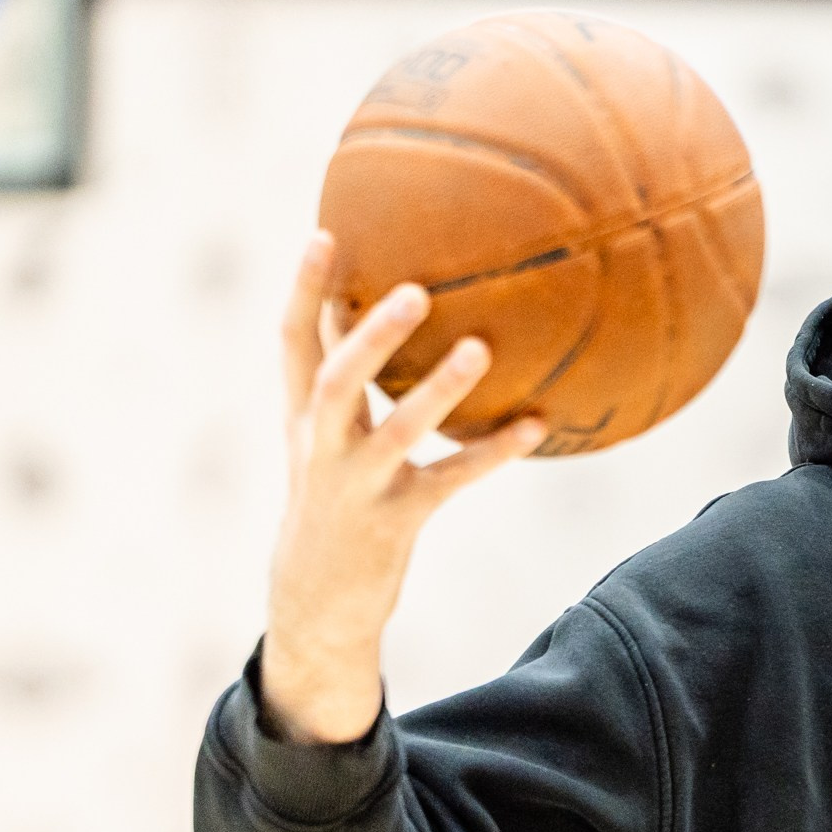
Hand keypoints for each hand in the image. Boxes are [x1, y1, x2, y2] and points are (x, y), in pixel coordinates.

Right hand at [259, 233, 544, 743]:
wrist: (313, 598)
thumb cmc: (335, 498)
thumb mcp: (329, 440)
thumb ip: (352, 382)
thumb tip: (388, 306)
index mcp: (303, 417)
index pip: (293, 342)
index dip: (305, 289)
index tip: (327, 233)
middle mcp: (321, 447)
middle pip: (338, 380)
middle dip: (371, 334)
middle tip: (416, 288)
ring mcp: (356, 487)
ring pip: (395, 431)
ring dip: (437, 390)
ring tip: (480, 349)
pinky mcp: (394, 521)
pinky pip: (450, 481)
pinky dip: (493, 452)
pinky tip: (537, 425)